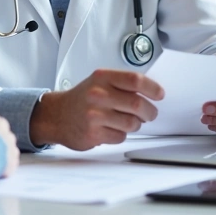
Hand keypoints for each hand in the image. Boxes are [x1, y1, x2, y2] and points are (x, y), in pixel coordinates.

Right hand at [29, 69, 164, 150]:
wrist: (56, 116)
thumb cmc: (81, 99)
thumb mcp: (99, 82)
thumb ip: (121, 84)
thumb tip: (151, 91)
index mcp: (102, 78)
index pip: (135, 80)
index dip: (152, 88)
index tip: (159, 94)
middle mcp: (97, 94)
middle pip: (137, 104)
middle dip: (149, 111)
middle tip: (150, 113)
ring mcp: (95, 115)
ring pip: (132, 123)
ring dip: (135, 124)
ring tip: (127, 121)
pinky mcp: (93, 133)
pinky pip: (121, 136)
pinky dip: (121, 134)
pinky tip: (112, 128)